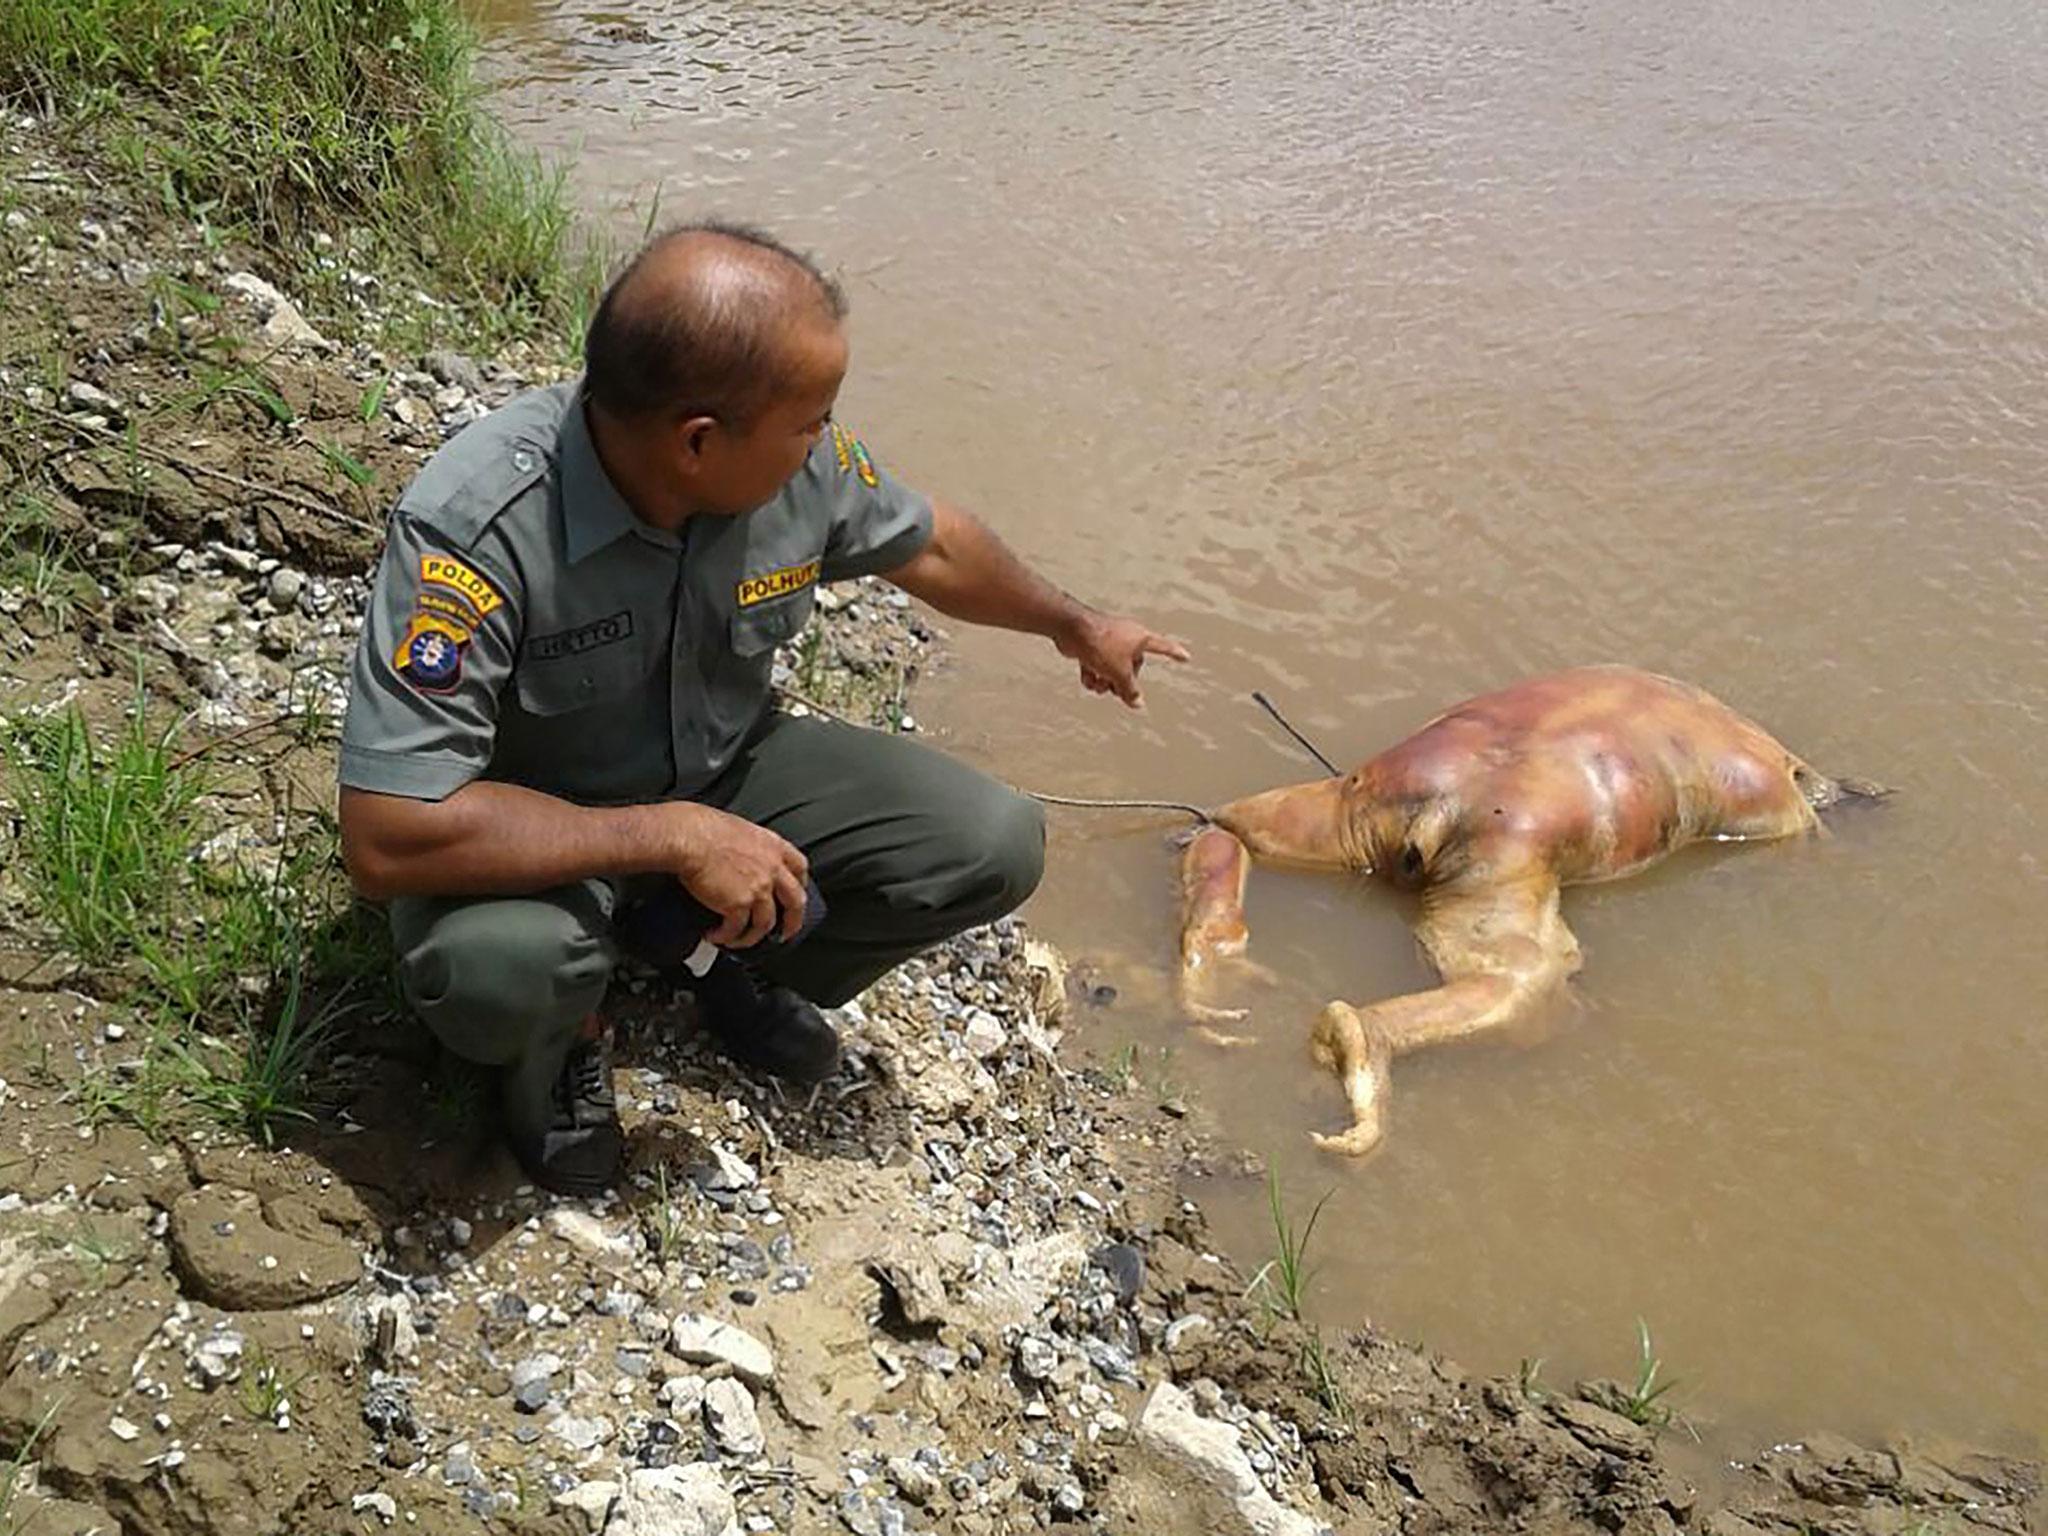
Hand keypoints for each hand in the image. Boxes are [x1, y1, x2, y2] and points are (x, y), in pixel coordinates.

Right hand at [665, 804, 808, 947]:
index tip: (794, 895)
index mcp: (773, 846)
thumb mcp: (740, 829)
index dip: (800, 884)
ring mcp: (759, 888)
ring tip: (739, 940)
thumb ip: (750, 847)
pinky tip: (716, 936)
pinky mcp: (739, 905)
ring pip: (765, 924)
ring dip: (752, 936)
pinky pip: (737, 930)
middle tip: (784, 934)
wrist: (688, 837)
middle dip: (792, 922)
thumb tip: (743, 859)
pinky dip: (726, 937)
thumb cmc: (703, 827)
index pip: (800, 867)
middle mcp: (772, 868)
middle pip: (795, 902)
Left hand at [1056, 611, 1190, 707]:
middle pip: (1132, 667)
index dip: (1175, 654)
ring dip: (1106, 681)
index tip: (1186, 657)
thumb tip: (1138, 704)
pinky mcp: (1092, 643)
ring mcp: (1109, 639)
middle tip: (1114, 691)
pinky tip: (1087, 679)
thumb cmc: (1100, 644)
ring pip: (1113, 667)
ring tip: (1098, 685)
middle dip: (1123, 682)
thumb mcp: (1119, 673)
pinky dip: (1093, 674)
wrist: (1071, 628)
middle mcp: (1127, 636)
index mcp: (1141, 638)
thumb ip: (1129, 690)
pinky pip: (1098, 664)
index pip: (1163, 647)